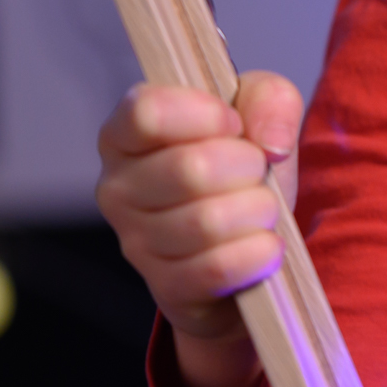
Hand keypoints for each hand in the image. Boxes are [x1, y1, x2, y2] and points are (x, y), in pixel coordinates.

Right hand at [95, 71, 302, 386]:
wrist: (246, 248)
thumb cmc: (239, 172)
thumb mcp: (259, 117)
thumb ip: (268, 99)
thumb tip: (269, 142)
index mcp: (125, 136)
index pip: (146, 112)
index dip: (206, 115)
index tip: (234, 125)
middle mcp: (117, 188)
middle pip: (190, 168)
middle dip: (248, 166)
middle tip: (257, 172)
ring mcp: (135, 243)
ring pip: (208, 221)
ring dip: (257, 211)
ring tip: (261, 209)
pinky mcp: (165, 287)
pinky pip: (217, 267)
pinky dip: (257, 253)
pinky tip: (266, 246)